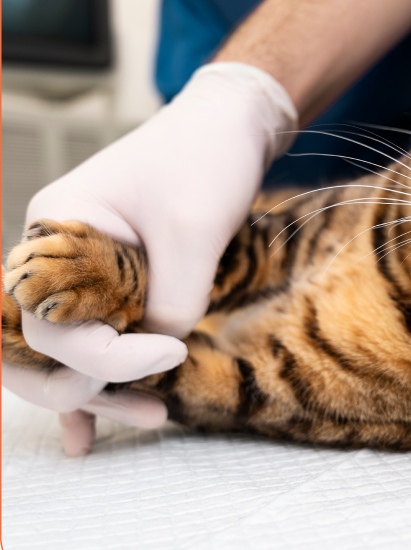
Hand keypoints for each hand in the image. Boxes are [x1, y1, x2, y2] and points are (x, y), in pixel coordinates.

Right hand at [2, 62, 297, 455]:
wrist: (230, 125)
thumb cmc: (206, 159)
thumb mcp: (192, 230)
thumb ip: (171, 298)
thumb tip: (161, 346)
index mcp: (57, 231)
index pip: (56, 324)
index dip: (110, 356)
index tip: (173, 350)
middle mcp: (58, 251)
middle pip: (41, 343)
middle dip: (83, 387)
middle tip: (144, 408)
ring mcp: (84, 264)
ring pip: (68, 346)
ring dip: (99, 390)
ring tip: (151, 416)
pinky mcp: (116, 273)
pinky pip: (93, 332)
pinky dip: (97, 376)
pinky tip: (97, 425)